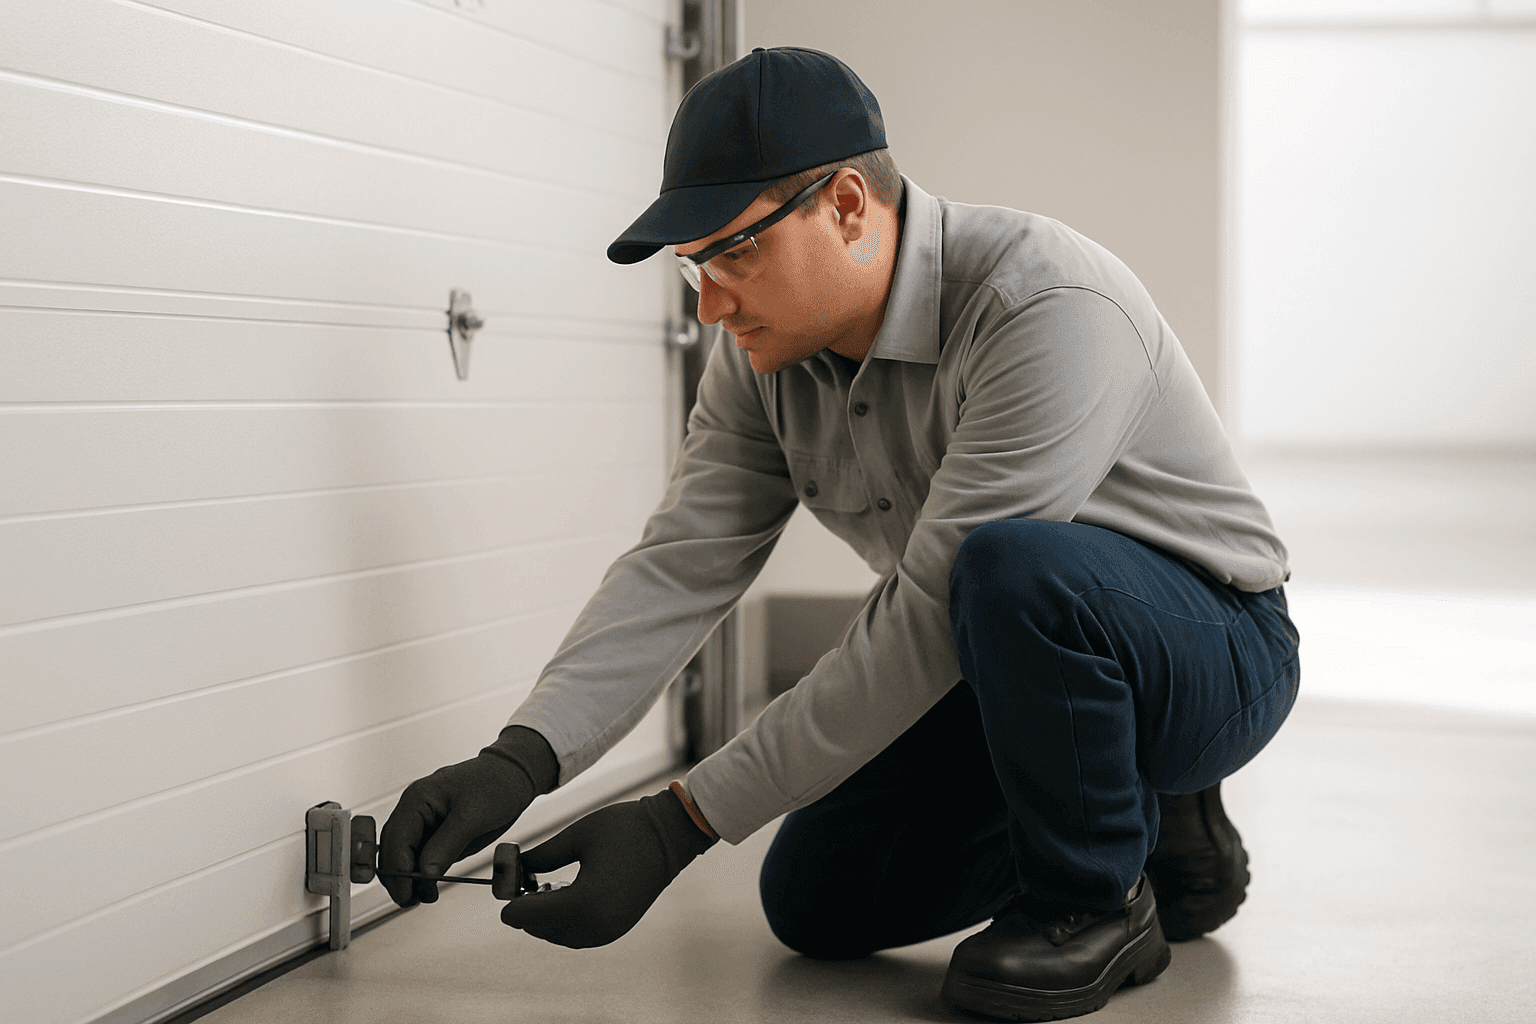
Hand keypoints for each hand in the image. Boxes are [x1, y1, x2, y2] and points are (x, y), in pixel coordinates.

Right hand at [380, 741, 544, 907]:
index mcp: (417, 799)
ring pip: (403, 855)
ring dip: (409, 878)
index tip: (407, 893)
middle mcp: (414, 809)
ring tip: (424, 897)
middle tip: (412, 901)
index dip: (398, 871)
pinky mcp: (435, 831)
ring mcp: (424, 820)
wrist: (515, 775)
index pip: (395, 841)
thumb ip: (446, 845)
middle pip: (392, 850)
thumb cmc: (497, 783)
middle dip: (399, 878)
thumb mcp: (473, 816)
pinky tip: (430, 886)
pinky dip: (421, 871)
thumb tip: (425, 873)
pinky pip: (420, 854)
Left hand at [500, 788, 716, 947]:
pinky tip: (564, 894)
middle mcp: (594, 926)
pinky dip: (563, 921)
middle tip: (523, 879)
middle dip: (526, 908)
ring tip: (544, 886)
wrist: (671, 836)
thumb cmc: (625, 829)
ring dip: (544, 916)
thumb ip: (541, 857)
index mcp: (582, 904)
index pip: (526, 916)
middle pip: (539, 929)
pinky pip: (578, 934)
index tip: (506, 882)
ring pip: (558, 935)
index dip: (510, 901)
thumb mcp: (576, 837)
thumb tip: (514, 869)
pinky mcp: (616, 929)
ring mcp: (608, 931)